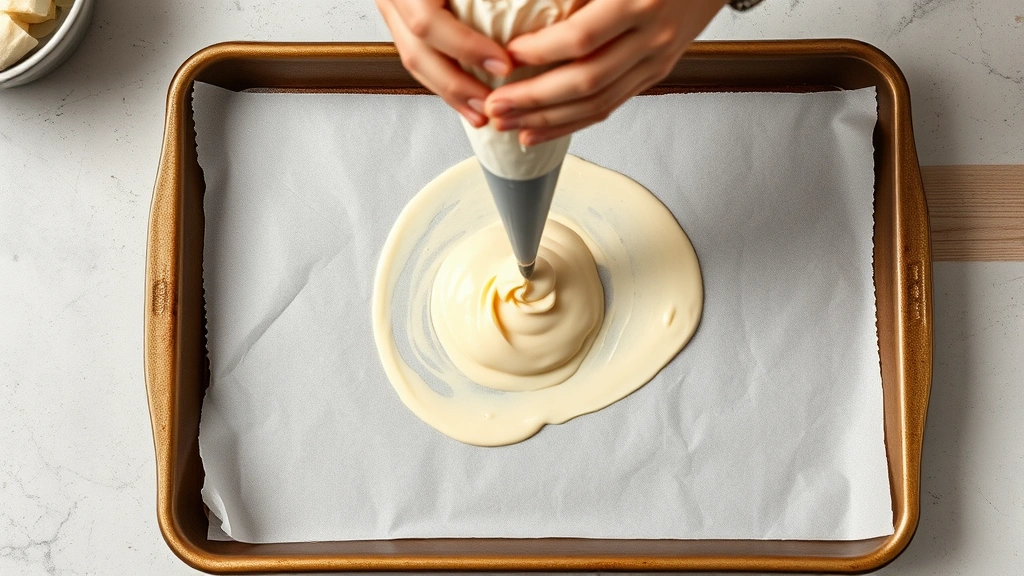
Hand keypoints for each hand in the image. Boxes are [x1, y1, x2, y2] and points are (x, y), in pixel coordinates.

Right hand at [376, 0, 513, 127]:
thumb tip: (537, 1)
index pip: (427, 22)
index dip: (466, 48)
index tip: (503, 63)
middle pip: (417, 53)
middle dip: (456, 86)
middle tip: (491, 103)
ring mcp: (391, 5)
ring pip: (414, 60)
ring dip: (449, 92)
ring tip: (480, 112)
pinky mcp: (398, 16)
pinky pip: (418, 55)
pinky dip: (443, 79)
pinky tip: (466, 95)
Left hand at [486, 0, 728, 145]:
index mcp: (640, 1)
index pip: (582, 37)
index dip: (542, 51)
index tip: (508, 55)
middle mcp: (652, 37)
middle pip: (586, 81)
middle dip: (534, 99)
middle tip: (496, 105)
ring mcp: (657, 60)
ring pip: (597, 103)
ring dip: (547, 120)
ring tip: (508, 125)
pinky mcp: (656, 74)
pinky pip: (609, 107)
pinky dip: (571, 123)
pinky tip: (538, 131)